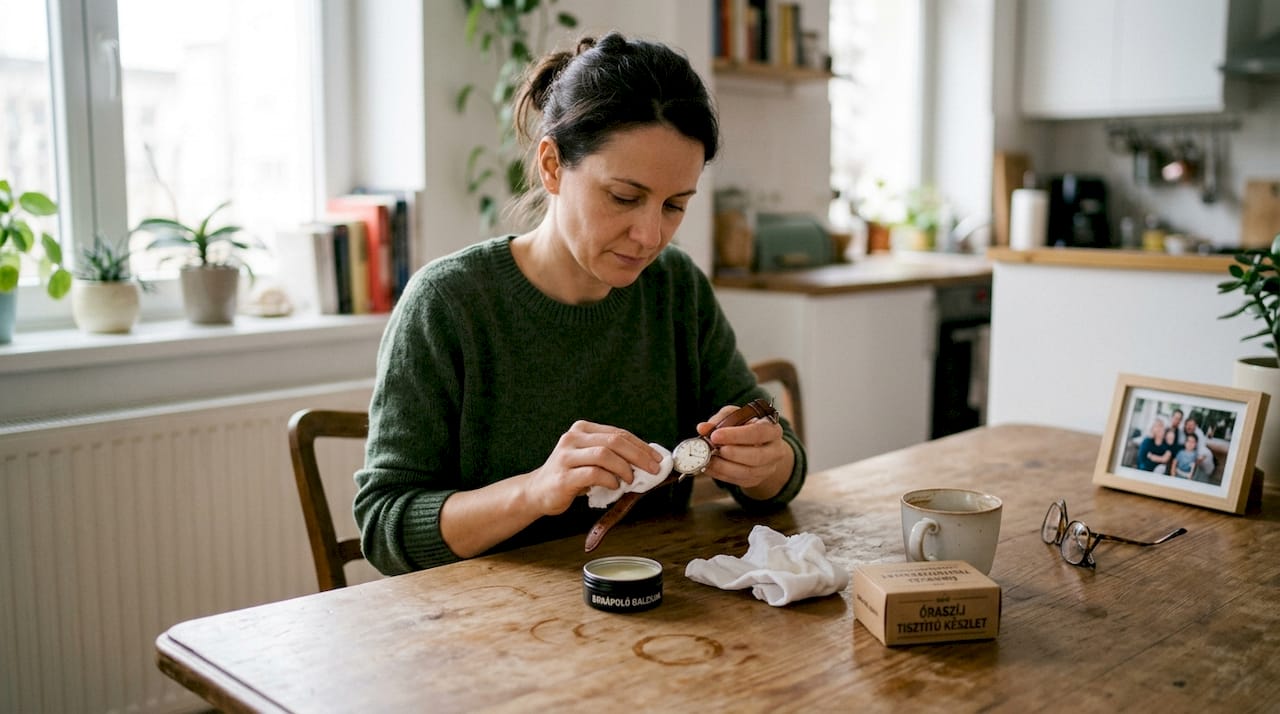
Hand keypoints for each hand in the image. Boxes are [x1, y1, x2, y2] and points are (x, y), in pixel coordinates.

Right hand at [523, 420, 662, 515]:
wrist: (537, 492)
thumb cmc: (569, 476)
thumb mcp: (589, 459)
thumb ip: (612, 456)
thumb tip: (646, 461)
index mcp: (582, 429)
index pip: (618, 433)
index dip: (641, 446)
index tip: (657, 458)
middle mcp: (572, 438)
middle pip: (614, 441)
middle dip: (638, 455)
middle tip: (652, 469)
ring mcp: (566, 456)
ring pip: (604, 454)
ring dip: (624, 468)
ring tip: (630, 480)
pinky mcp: (563, 476)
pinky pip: (593, 473)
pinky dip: (609, 480)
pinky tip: (614, 486)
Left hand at [698, 404, 793, 497]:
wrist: (759, 445)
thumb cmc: (746, 427)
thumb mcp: (736, 416)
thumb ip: (720, 419)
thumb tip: (703, 428)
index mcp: (773, 430)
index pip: (758, 433)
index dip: (736, 435)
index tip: (715, 435)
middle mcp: (775, 451)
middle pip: (756, 456)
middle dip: (732, 453)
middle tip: (712, 448)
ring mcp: (767, 468)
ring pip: (747, 472)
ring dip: (723, 466)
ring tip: (707, 458)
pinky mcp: (756, 480)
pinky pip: (738, 480)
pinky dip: (720, 474)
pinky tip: (708, 466)